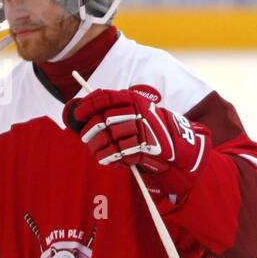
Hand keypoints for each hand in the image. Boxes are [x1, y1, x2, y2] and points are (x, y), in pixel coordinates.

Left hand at [65, 86, 211, 197]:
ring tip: (94, 150)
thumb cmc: (152, 128)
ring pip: (108, 138)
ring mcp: (140, 130)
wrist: (178, 145)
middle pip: (103, 120)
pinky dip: (108, 157)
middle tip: (85, 136)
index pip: (104, 98)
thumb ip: (116, 107)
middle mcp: (136, 113)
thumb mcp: (137, 110)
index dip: (87, 106)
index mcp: (133, 100)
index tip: (78, 114)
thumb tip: (86, 109)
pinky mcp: (143, 147)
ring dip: (97, 146)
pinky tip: (105, 159)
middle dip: (89, 130)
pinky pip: (117, 153)